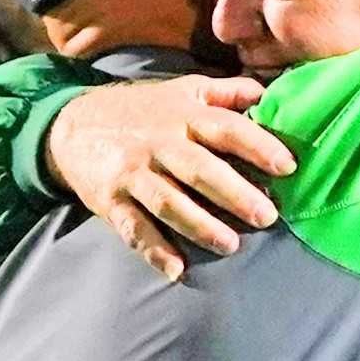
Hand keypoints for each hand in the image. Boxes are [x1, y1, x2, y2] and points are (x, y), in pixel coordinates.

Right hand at [47, 75, 295, 282]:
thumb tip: (270, 92)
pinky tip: (176, 269)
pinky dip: (154, 249)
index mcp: (183, 116)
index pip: (225, 128)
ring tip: (230, 245)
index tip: (287, 166)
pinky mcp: (111, 200)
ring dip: (199, 225)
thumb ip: (226, 93)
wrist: (71, 125)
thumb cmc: (141, 110)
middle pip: (199, 169)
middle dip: (234, 193)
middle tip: (267, 216)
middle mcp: (159, 143)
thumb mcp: (182, 90)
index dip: (257, 145)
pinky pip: (134, 228)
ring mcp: (133, 174)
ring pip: (168, 201)